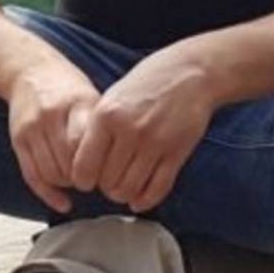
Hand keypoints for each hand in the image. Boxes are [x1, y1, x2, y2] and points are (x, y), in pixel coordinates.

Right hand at [7, 58, 100, 213]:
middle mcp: (51, 114)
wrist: (30, 71)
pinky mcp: (18, 139)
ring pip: (51, 173)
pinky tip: (63, 202)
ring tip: (77, 180)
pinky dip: (49, 194)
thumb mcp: (92, 98)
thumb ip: (103, 128)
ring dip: (67, 184)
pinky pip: (32, 176)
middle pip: (68, 162)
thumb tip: (120, 167)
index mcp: (76, 102)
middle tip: (94, 180)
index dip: (98, 166)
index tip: (108, 174)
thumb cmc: (67, 88)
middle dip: (84, 178)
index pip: (85, 144)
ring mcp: (32, 127)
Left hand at [69, 46, 214, 212]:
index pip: (83, 167)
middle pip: (106, 182)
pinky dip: (146, 200)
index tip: (86, 180)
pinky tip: (140, 199)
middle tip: (108, 182)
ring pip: (129, 189)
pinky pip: (157, 189)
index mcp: (106, 115)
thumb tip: (82, 163)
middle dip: (104, 187)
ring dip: (124, 194)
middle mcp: (129, 130)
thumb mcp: (113, 96)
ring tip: (123, 187)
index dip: (82, 180)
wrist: (191, 72)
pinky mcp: (176, 152)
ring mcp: (155, 143)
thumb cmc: (150, 81)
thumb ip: (97, 127)